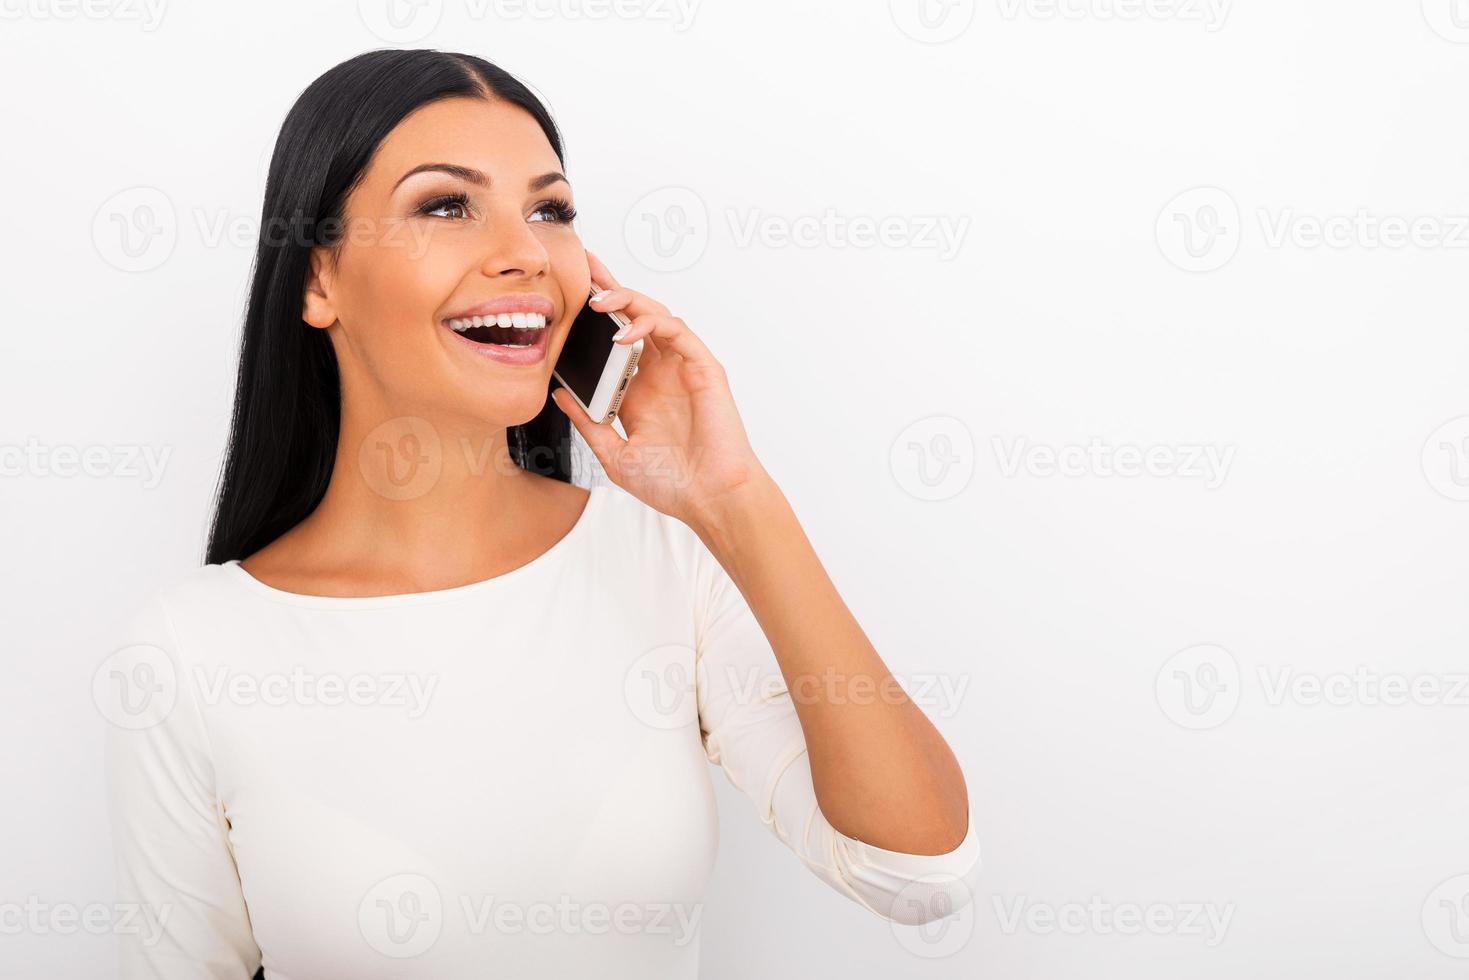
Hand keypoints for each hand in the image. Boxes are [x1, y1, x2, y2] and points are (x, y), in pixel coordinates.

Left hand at [551, 251, 769, 530]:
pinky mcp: (703, 368)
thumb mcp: (613, 454)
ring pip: (655, 314)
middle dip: (608, 288)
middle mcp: (660, 372)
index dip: (594, 312)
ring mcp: (683, 367)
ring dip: (627, 301)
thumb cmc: (671, 484)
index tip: (567, 291)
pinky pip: (677, 331)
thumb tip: (560, 396)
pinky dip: (651, 324)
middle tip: (583, 267)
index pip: (612, 337)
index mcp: (638, 389)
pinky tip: (625, 333)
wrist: (708, 500)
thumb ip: (588, 423)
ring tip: (598, 301)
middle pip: (633, 315)